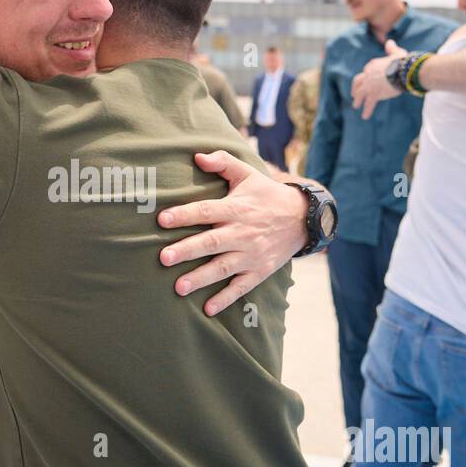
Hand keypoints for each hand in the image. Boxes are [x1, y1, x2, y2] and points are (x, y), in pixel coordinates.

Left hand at [157, 150, 307, 315]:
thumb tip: (197, 156)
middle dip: (187, 250)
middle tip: (163, 258)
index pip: (206, 211)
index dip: (184, 215)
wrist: (303, 218)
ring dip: (201, 278)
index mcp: (236, 208)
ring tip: (178, 287)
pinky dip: (225, 299)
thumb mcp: (248, 174)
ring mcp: (251, 254)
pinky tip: (207, 309)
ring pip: (223, 267)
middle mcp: (242, 232)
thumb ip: (222, 162)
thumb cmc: (267, 194)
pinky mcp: (259, 271)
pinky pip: (241, 287)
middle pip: (211, 242)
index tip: (162, 219)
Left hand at [352, 54, 403, 120]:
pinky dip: (366, 110)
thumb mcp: (397, 53)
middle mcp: (368, 74)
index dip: (366, 78)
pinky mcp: (374, 94)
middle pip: (357, 82)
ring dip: (357, 100)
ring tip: (356, 106)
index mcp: (372, 65)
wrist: (404, 71)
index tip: (367, 82)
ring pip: (360, 94)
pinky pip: (368, 104)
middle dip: (355, 89)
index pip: (366, 72)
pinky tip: (365, 116)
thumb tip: (389, 42)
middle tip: (354, 95)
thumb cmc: (403, 62)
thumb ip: (391, 48)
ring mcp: (369, 85)